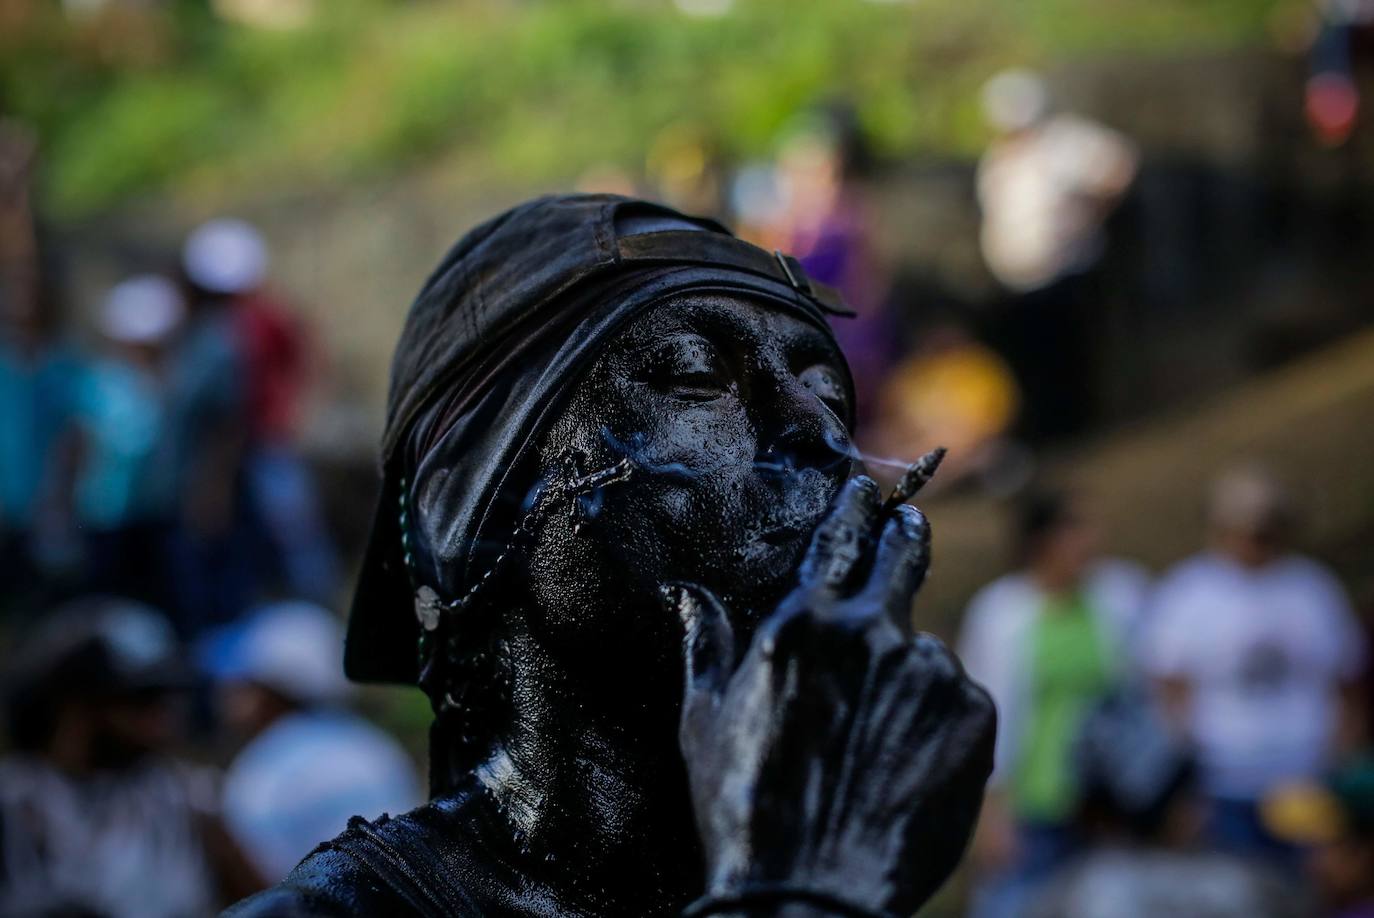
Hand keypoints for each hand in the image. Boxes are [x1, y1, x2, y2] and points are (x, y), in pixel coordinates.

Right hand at [668, 477, 995, 916]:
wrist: (812, 892)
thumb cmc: (744, 808)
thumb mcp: (703, 721)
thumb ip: (705, 644)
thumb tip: (685, 595)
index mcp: (805, 623)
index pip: (841, 537)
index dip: (855, 507)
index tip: (864, 492)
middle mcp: (874, 632)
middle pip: (904, 555)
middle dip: (905, 535)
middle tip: (906, 529)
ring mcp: (931, 672)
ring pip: (924, 649)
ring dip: (907, 670)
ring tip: (875, 738)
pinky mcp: (974, 715)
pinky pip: (958, 697)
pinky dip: (938, 717)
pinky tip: (904, 764)